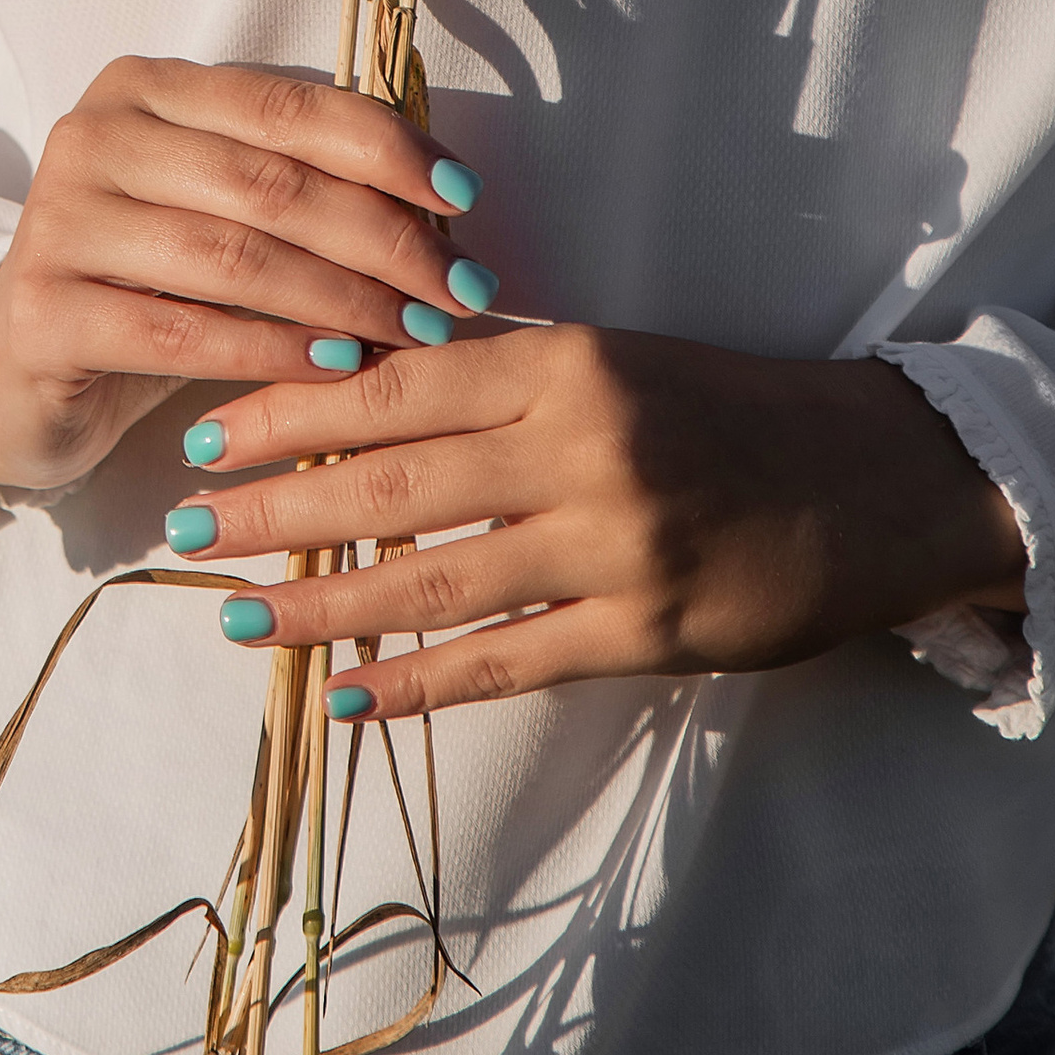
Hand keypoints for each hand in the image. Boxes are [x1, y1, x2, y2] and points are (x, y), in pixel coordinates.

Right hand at [0, 57, 491, 494]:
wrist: (19, 368)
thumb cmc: (146, 283)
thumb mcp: (216, 214)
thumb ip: (302, 189)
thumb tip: (445, 208)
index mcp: (142, 89)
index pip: (283, 103)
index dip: (382, 148)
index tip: (463, 198)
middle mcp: (91, 138)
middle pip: (267, 183)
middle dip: (380, 238)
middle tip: (457, 289)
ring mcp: (58, 223)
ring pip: (232, 257)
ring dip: (342, 300)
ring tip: (414, 332)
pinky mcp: (44, 312)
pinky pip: (183, 332)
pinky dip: (273, 351)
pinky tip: (336, 369)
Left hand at [165, 328, 1028, 715]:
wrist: (874, 479)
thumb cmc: (724, 405)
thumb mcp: (606, 358)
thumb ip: (493, 374)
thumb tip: (352, 381)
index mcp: (561, 360)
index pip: (393, 383)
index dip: (289, 411)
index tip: (207, 435)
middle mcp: (579, 446)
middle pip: (390, 483)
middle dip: (270, 510)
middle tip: (180, 529)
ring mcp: (612, 546)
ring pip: (432, 581)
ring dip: (320, 606)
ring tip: (233, 617)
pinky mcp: (646, 633)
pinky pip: (506, 661)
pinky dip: (420, 682)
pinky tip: (349, 695)